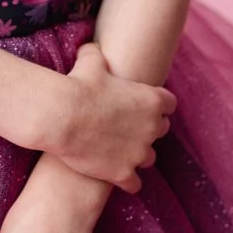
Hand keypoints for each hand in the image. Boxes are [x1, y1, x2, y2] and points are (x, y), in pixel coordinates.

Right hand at [48, 42, 176, 193]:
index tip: (144, 105)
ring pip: (149, 158)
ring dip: (138, 155)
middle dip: (148, 129)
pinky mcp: (124, 173)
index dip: (157, 104)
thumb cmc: (79, 85)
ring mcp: (139, 153)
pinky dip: (127, 181)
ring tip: (120, 152)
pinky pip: (135, 184)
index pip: (169, 103)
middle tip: (128, 127)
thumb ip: (97, 54)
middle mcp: (151, 127)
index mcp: (150, 99)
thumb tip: (91, 48)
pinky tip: (116, 176)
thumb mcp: (90, 62)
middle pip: (162, 130)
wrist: (63, 117)